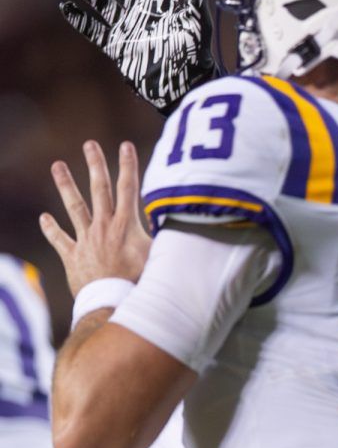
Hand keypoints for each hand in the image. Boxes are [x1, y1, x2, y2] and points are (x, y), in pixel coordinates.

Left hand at [41, 141, 151, 296]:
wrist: (112, 302)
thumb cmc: (140, 281)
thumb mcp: (159, 255)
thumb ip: (165, 236)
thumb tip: (182, 220)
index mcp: (125, 224)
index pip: (128, 188)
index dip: (128, 165)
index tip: (125, 145)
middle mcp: (104, 227)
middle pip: (99, 189)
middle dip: (96, 165)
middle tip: (90, 144)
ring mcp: (86, 239)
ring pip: (74, 207)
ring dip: (66, 185)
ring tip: (57, 166)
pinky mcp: (73, 256)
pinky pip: (59, 239)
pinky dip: (51, 228)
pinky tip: (44, 217)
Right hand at [60, 0, 215, 113]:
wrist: (185, 86)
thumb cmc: (196, 54)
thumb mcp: (198, 21)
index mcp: (164, 5)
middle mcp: (144, 14)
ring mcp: (129, 30)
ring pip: (105, 5)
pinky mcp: (118, 48)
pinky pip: (95, 31)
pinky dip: (81, 20)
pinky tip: (67, 7)